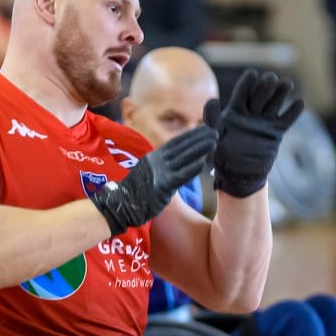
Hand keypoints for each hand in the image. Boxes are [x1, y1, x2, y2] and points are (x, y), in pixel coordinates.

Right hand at [88, 124, 217, 235]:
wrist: (120, 206)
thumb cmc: (136, 194)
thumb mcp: (149, 175)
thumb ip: (164, 169)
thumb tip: (181, 167)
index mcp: (153, 158)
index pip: (175, 143)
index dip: (190, 135)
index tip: (204, 128)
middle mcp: (156, 162)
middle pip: (181, 146)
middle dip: (199, 137)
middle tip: (215, 130)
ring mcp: (158, 173)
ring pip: (182, 158)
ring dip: (199, 149)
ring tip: (214, 142)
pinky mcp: (161, 186)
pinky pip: (179, 176)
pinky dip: (190, 170)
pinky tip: (202, 164)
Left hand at [207, 70, 304, 198]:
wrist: (239, 175)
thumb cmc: (223, 156)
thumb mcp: (214, 137)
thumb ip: (212, 119)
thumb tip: (211, 99)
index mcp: (235, 111)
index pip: (242, 92)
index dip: (247, 83)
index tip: (252, 74)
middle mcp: (251, 113)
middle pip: (261, 94)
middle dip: (266, 85)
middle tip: (271, 78)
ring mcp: (264, 122)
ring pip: (275, 103)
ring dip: (281, 92)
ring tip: (287, 84)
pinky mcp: (276, 132)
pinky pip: (287, 120)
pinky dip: (293, 112)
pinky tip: (300, 103)